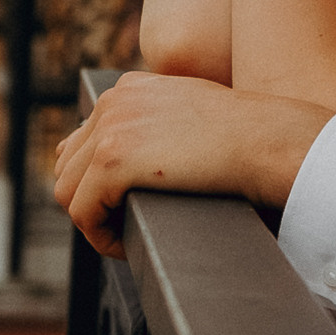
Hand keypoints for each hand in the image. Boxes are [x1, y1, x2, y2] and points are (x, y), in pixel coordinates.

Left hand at [53, 72, 333, 249]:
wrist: (268, 141)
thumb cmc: (249, 138)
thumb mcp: (194, 117)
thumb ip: (159, 126)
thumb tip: (135, 165)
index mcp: (128, 89)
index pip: (82, 141)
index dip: (95, 183)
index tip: (124, 208)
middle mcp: (112, 102)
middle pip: (68, 166)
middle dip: (90, 202)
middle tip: (123, 228)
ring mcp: (110, 128)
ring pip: (67, 191)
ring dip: (93, 222)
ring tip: (125, 239)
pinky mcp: (113, 160)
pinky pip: (82, 213)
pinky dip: (100, 237)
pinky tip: (128, 245)